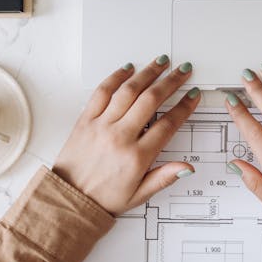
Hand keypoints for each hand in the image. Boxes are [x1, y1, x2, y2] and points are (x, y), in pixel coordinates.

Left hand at [52, 55, 201, 214]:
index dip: (184, 107)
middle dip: (171, 82)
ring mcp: (101, 126)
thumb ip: (164, 178)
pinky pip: (102, 92)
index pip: (168, 124)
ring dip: (147, 73)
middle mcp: (120, 137)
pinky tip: (127, 69)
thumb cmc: (103, 198)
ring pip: (129, 91)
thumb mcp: (139, 195)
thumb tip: (187, 167)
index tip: (192, 95)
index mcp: (136, 157)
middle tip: (182, 71)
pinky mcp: (85, 120)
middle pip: (151, 100)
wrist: (69, 199)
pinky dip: (116, 77)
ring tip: (160, 62)